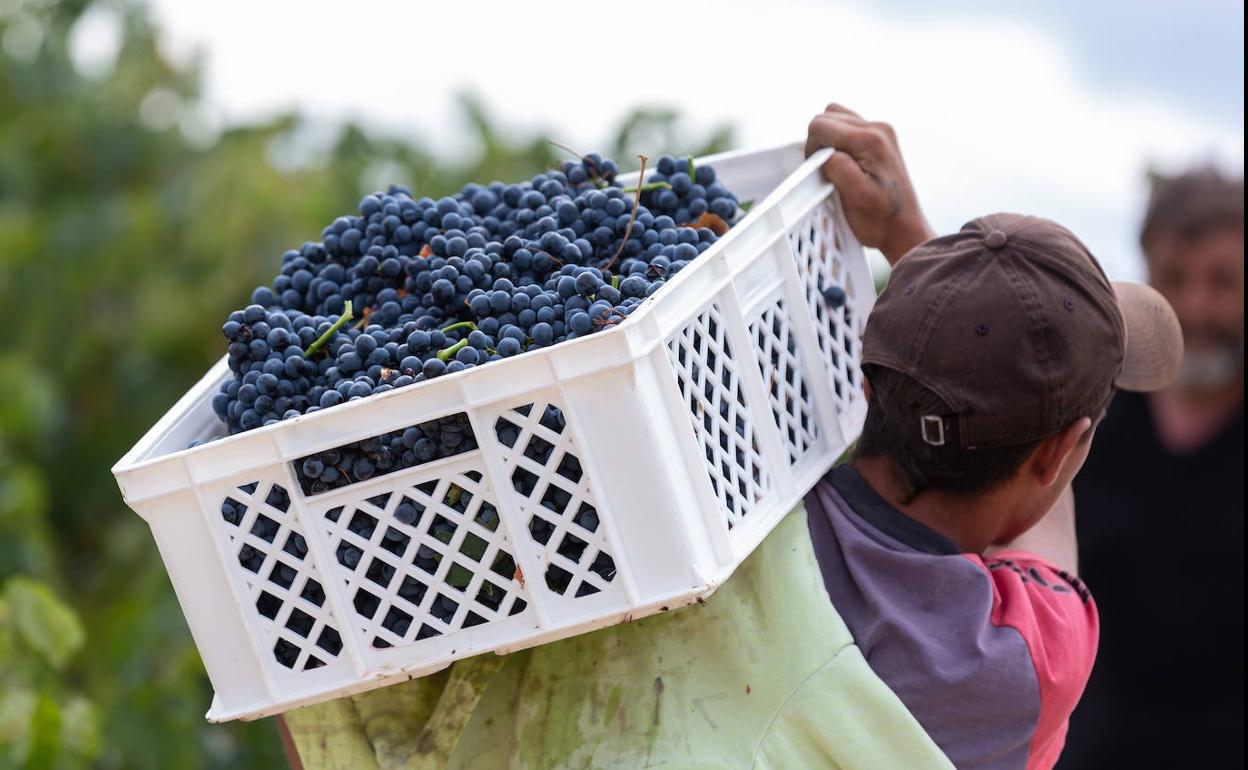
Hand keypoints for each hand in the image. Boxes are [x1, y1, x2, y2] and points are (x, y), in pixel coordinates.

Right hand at [805, 104, 933, 264]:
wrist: (904, 230)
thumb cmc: (880, 219)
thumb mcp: (855, 196)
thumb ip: (837, 166)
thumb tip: (823, 151)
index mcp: (871, 140)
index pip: (821, 125)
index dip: (811, 148)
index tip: (819, 172)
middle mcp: (879, 128)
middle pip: (828, 116)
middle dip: (819, 142)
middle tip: (826, 171)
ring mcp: (882, 131)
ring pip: (837, 118)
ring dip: (829, 140)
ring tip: (835, 167)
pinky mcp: (881, 139)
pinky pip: (848, 128)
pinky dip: (839, 143)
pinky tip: (845, 165)